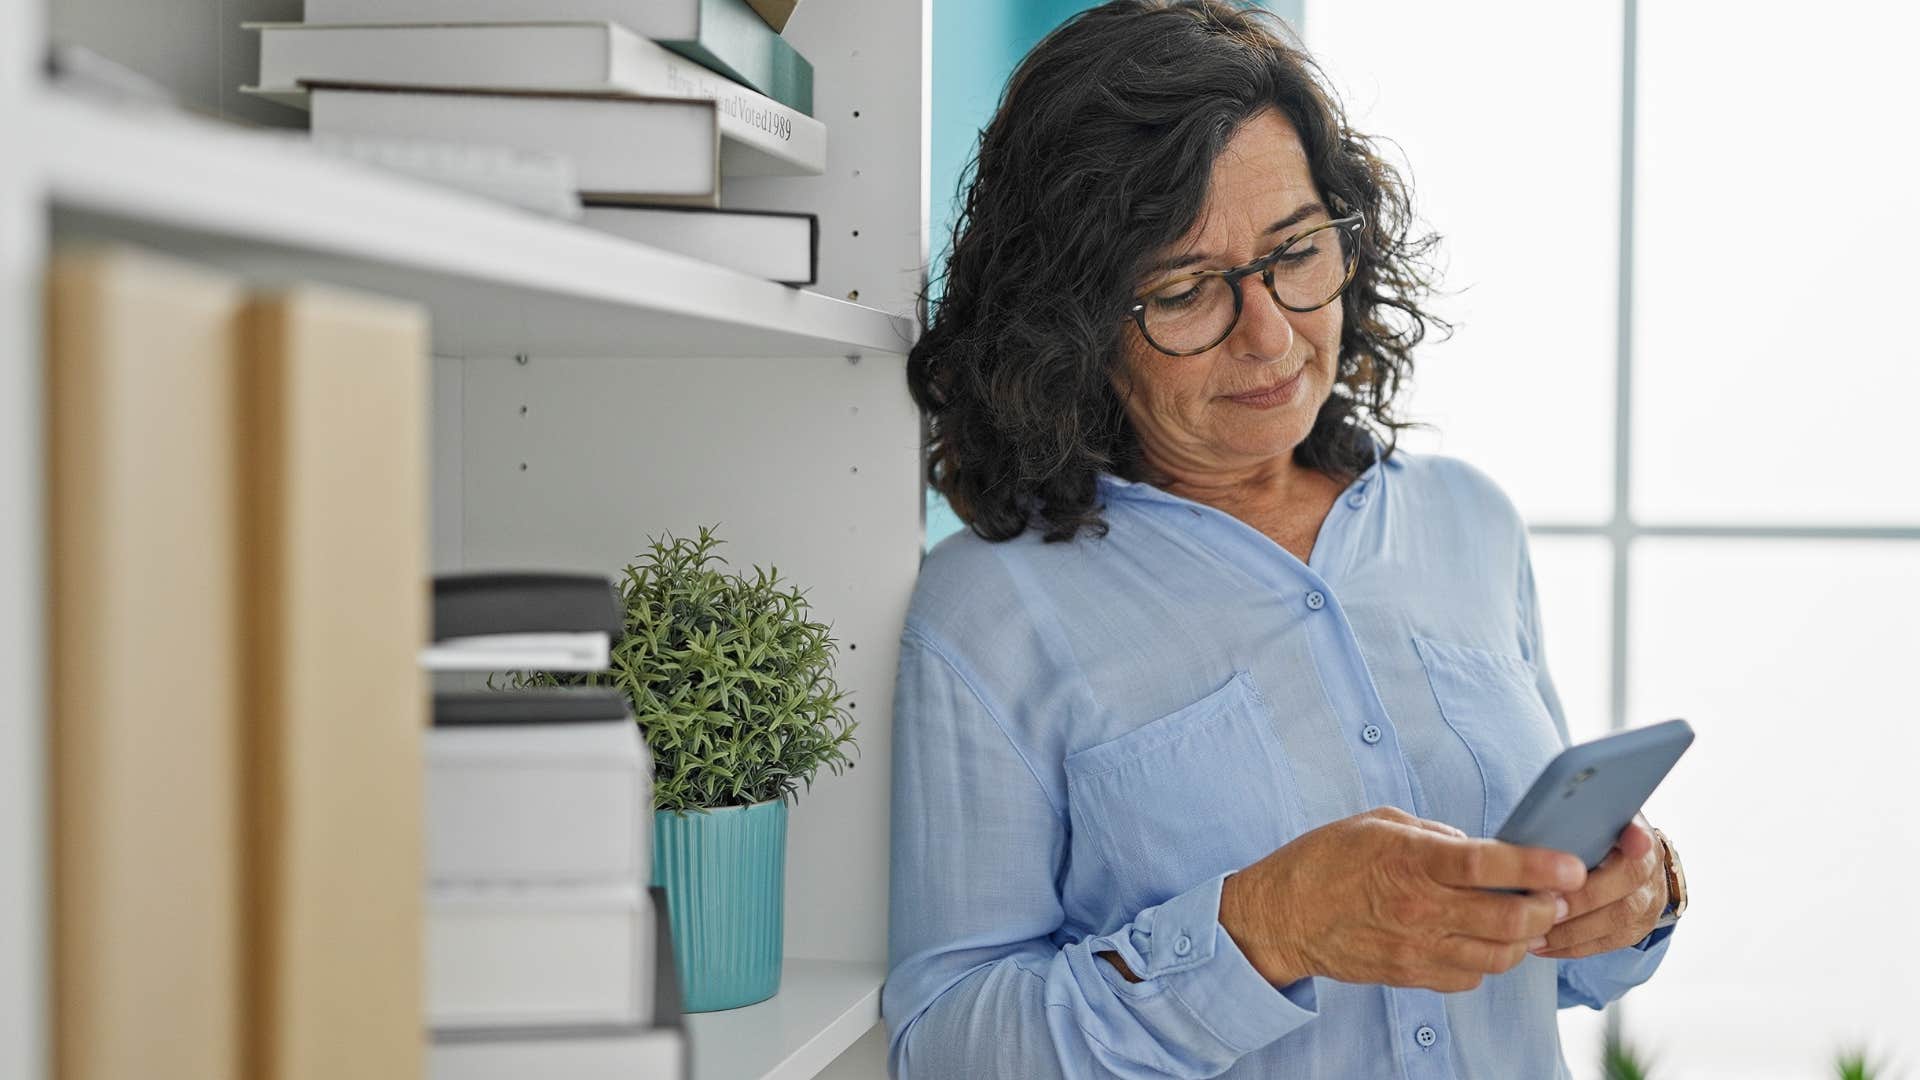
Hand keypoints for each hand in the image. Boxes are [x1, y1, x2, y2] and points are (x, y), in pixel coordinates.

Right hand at [1218, 806, 1586, 992]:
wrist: (1281, 916)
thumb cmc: (1327, 860)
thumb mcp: (1379, 823)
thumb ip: (1435, 834)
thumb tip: (1481, 849)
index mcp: (1409, 860)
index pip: (1486, 865)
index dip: (1537, 866)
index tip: (1571, 864)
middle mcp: (1417, 908)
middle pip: (1506, 918)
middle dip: (1545, 908)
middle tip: (1557, 895)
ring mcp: (1416, 948)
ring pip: (1498, 955)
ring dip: (1525, 938)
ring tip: (1529, 919)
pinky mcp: (1411, 975)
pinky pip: (1471, 976)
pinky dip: (1490, 960)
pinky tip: (1487, 940)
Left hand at [1530, 813, 1667, 959]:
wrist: (1627, 864)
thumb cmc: (1591, 840)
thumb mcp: (1586, 823)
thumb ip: (1573, 822)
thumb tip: (1535, 826)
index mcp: (1635, 831)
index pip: (1641, 831)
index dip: (1638, 838)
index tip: (1633, 841)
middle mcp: (1650, 865)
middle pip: (1628, 880)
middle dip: (1584, 896)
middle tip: (1545, 905)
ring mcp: (1649, 900)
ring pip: (1619, 918)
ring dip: (1572, 931)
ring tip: (1534, 935)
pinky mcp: (1639, 928)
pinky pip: (1609, 943)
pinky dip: (1573, 947)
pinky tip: (1542, 947)